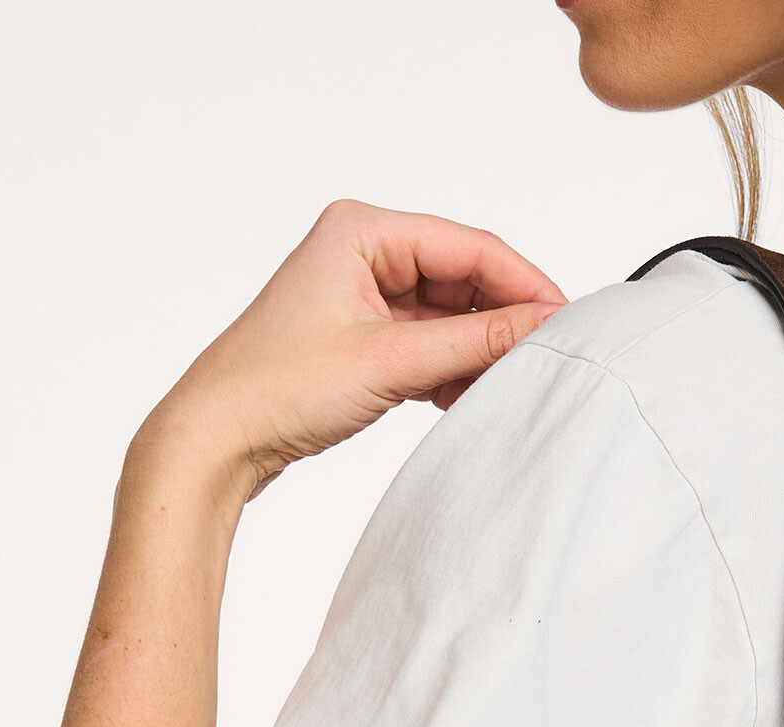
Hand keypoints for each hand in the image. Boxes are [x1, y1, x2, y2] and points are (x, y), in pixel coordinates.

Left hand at [135, 202, 565, 498]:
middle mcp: (363, 251)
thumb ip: (474, 343)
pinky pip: (428, 343)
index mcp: (362, 229)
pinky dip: (452, 369)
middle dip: (503, 320)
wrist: (217, 440)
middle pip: (463, 277)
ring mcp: (362, 295)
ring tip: (506, 385)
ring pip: (449, 315)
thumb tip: (543, 326)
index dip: (524, 284)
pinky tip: (469, 397)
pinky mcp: (362, 337)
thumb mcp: (391, 362)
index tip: (566, 321)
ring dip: (478, 350)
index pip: (470, 246)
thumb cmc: (276, 388)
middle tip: (546, 359)